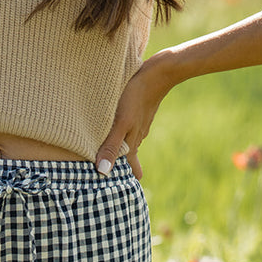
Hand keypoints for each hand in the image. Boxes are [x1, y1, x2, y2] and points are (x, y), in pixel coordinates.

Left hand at [94, 51, 177, 178]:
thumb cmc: (135, 98)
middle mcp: (137, 137)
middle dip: (124, 166)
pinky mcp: (138, 112)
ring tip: (115, 157)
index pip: (129, 167)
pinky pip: (130, 129)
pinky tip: (120, 130)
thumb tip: (103, 172)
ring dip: (122, 150)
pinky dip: (124, 135)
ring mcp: (139, 125)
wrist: (158, 73)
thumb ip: (111, 147)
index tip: (123, 188)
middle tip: (122, 177)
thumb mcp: (121, 124)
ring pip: (129, 143)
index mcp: (132, 143)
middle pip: (129, 157)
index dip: (125, 177)